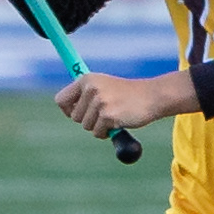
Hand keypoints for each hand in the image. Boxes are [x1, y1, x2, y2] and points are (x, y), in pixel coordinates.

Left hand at [55, 69, 197, 135]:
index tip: (79, 113)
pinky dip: (107, 133)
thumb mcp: (103, 86)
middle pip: (75, 117)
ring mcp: (99, 102)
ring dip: (99, 127)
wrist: (152, 96)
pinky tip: (119, 122)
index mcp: (86, 79)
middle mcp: (91, 88)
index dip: (68, 110)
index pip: (61, 100)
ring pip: (86, 126)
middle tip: (105, 112)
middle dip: (88, 120)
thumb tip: (66, 110)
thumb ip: (85, 94)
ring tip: (114, 115)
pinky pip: (98, 133)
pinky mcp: (108, 116)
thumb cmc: (126, 94)